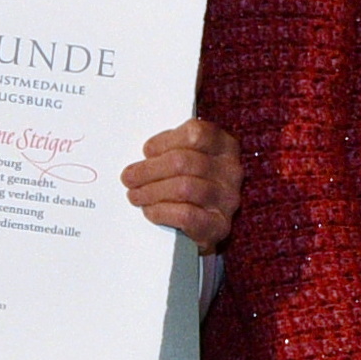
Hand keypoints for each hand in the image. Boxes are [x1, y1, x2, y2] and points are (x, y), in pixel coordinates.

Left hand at [124, 116, 247, 252]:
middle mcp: (231, 170)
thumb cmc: (193, 185)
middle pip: (183, 162)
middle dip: (149, 170)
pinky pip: (186, 214)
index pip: (196, 134)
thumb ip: (172, 149)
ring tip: (135, 194)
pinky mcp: (219, 225)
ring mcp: (228, 199)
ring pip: (183, 188)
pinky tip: (150, 211)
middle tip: (129, 177)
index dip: (165, 141)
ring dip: (151, 191)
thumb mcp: (189, 158)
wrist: (206, 225)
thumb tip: (145, 156)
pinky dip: (161, 211)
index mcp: (225, 145)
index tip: (147, 151)